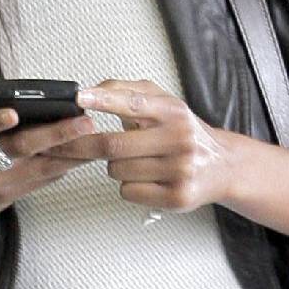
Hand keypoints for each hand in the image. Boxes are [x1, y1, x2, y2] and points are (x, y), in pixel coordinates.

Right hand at [0, 84, 102, 246]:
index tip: (14, 113)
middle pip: (18, 147)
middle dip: (54, 134)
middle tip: (83, 122)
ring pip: (38, 167)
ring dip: (69, 153)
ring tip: (94, 139)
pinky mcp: (7, 196)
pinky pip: (39, 181)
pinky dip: (61, 168)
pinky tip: (82, 157)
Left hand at [78, 80, 236, 212]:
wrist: (222, 165)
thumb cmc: (183, 132)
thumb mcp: (163, 103)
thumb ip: (128, 91)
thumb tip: (90, 91)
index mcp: (173, 112)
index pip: (133, 103)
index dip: (103, 101)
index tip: (79, 98)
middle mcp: (179, 139)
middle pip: (114, 145)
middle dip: (83, 145)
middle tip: (66, 144)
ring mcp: (180, 170)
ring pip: (118, 171)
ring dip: (114, 167)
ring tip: (134, 161)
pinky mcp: (177, 196)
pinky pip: (129, 191)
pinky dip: (128, 186)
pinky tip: (145, 179)